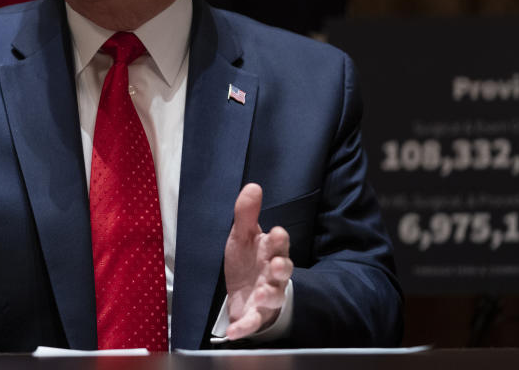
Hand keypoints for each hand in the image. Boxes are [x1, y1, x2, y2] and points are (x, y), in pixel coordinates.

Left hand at [223, 183, 293, 338]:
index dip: (279, 240)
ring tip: (262, 292)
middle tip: (277, 264)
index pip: (279, 244)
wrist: (243, 291)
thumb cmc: (247, 260)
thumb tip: (253, 186)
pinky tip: (234, 331)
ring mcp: (266, 296)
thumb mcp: (243, 236)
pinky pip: (252, 322)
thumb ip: (246, 214)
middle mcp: (272, 274)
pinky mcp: (255, 315)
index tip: (277, 233)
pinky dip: (245, 326)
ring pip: (273, 296)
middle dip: (281, 267)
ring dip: (269, 294)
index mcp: (270, 252)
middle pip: (283, 270)